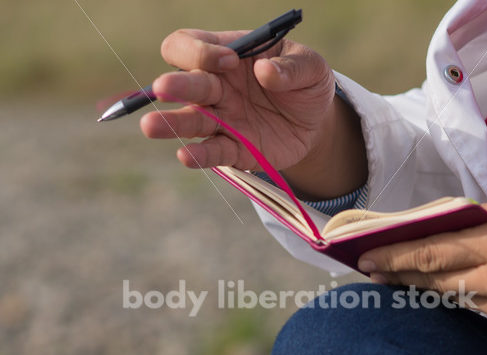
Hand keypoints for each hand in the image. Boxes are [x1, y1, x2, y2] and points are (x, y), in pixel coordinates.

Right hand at [140, 29, 365, 197]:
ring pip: (190, 121)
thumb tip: (265, 71)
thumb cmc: (306, 85)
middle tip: (165, 89)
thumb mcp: (311, 67)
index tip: (229, 61)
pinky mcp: (234, 150)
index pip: (191, 45)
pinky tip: (186, 157)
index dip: (201, 51)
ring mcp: (223, 121)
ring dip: (172, 123)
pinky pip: (213, 152)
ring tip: (150, 127)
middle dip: (176, 86)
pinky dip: (200, 155)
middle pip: (184, 84)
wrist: (316, 124)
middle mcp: (217, 88)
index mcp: (228, 56)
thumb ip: (292, 67)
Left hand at [358, 193, 486, 336]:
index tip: (364, 257)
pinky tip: (450, 289)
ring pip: (450, 296)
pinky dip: (462, 297)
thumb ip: (485, 217)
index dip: (394, 255)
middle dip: (397, 274)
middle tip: (370, 272)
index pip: (431, 250)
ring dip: (422, 287)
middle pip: (432, 278)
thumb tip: (446, 223)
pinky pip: (477, 310)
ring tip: (399, 279)